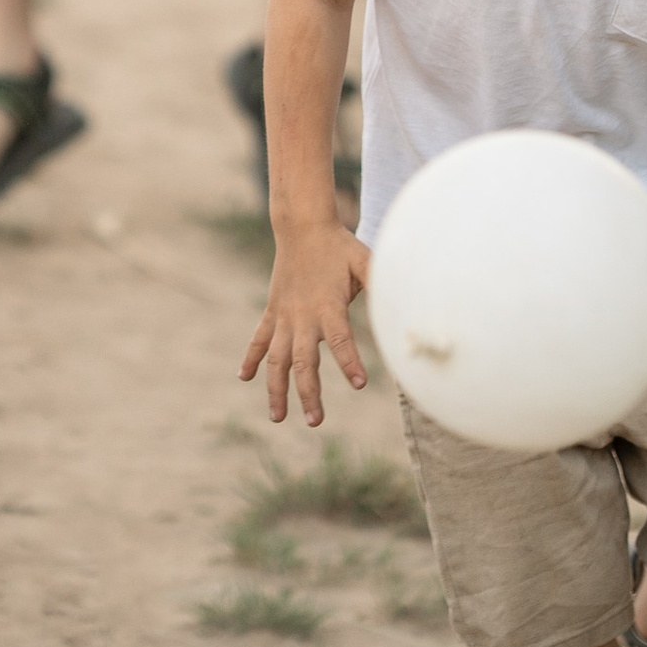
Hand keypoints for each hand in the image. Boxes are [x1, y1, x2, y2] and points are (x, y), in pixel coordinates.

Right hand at [240, 225, 371, 426]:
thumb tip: (402, 297)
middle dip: (308, 392)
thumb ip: (379, 281)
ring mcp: (284, 316)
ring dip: (276, 388)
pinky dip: (251, 358)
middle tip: (316, 420)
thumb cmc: (339, 246)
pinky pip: (259, 339)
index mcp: (328, 305)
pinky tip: (244, 377)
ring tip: (278, 417)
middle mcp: (303, 315)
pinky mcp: (273, 312)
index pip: (340, 339)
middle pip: (303, 361)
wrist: (303, 226)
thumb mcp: (364, 261)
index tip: (359, 384)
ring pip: (277, 359)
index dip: (349, 361)